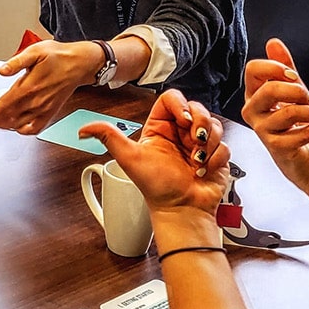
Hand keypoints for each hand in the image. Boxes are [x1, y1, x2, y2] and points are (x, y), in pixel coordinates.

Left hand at [0, 39, 100, 134]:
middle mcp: (36, 101)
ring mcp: (43, 110)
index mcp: (30, 86)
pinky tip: (13, 128)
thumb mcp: (35, 51)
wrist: (80, 64)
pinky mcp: (50, 113)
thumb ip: (16, 61)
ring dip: (0, 126)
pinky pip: (34, 128)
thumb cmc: (58, 56)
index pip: (2, 105)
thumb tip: (1, 70)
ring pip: (17, 125)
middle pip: (6, 117)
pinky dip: (21, 131)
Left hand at [80, 89, 230, 218]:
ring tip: (196, 160)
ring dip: (208, 143)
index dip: (181, 105)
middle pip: (197, 107)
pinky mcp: (216, 155)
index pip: (172, 99)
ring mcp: (199, 144)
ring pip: (213, 124)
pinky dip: (216, 158)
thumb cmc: (156, 187)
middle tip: (193, 140)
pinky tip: (204, 169)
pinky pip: (224, 144)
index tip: (183, 121)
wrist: (181, 209)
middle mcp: (180, 133)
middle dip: (199, 123)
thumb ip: (109, 138)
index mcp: (159, 128)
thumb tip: (83, 129)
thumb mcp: (129, 158)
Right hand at [240, 39, 308, 188]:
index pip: (253, 70)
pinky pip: (303, 134)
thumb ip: (284, 68)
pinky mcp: (278, 147)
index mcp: (254, 94)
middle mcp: (254, 111)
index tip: (293, 75)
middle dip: (298, 90)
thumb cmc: (296, 125)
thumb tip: (274, 44)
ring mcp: (263, 130)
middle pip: (270, 89)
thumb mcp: (292, 92)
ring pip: (290, 112)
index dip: (275, 68)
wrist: (305, 158)